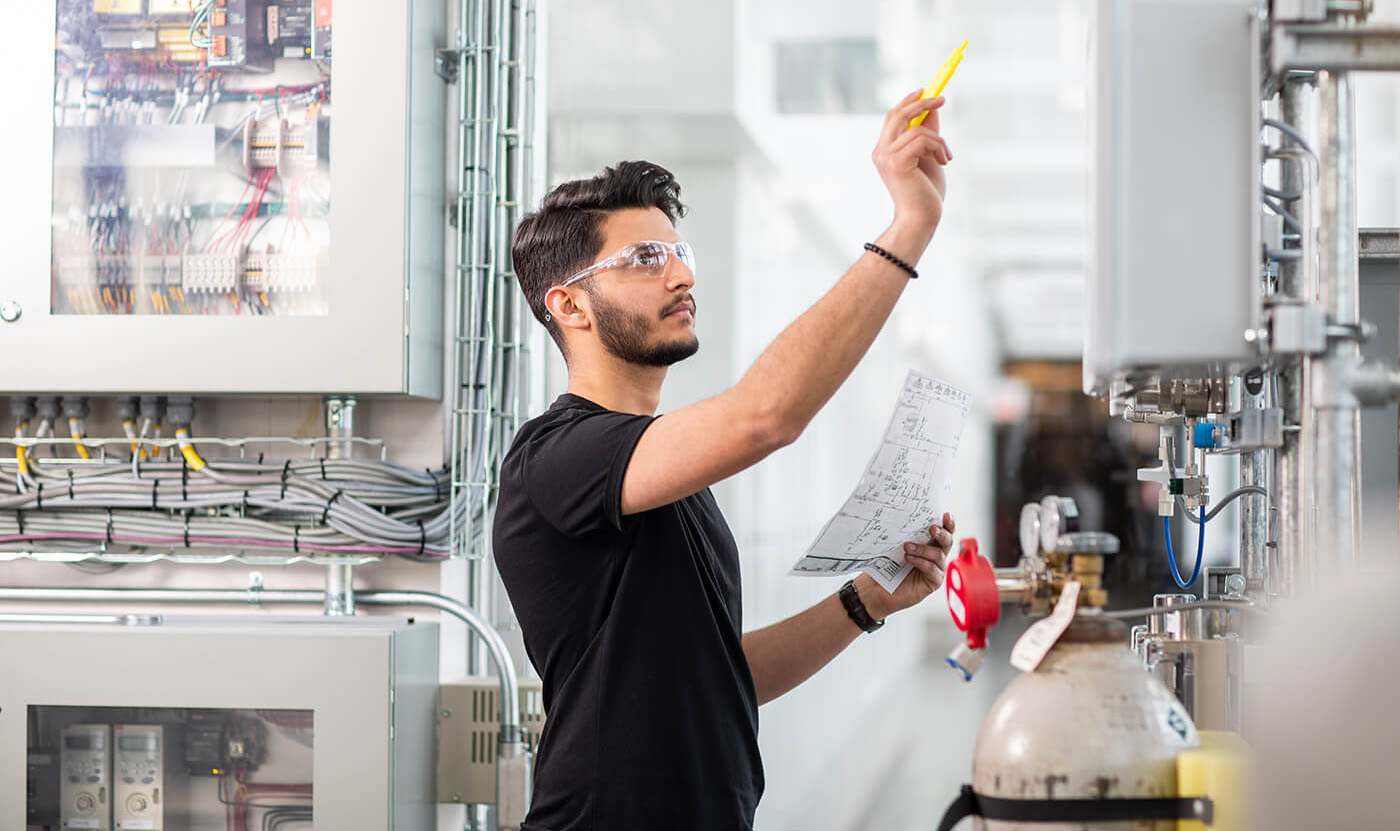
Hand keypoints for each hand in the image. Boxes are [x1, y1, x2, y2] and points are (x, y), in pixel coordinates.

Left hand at [860, 512, 955, 618]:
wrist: (877, 589)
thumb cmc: (885, 566)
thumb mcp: (893, 547)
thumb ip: (903, 535)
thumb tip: (900, 517)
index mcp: (929, 543)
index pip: (944, 531)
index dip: (948, 523)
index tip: (946, 515)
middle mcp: (935, 555)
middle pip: (947, 541)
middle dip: (942, 533)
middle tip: (932, 528)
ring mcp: (936, 569)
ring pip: (938, 555)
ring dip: (923, 549)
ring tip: (907, 547)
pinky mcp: (933, 582)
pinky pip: (932, 569)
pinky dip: (921, 562)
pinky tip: (909, 559)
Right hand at [871, 90, 951, 245]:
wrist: (921, 219)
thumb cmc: (925, 193)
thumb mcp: (929, 156)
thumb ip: (928, 133)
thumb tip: (932, 109)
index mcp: (884, 151)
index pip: (892, 117)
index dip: (908, 102)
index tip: (926, 91)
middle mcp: (881, 152)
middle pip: (897, 114)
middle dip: (921, 102)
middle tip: (942, 99)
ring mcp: (886, 157)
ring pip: (918, 128)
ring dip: (939, 140)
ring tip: (946, 157)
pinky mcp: (897, 163)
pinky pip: (923, 139)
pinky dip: (938, 147)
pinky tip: (943, 162)